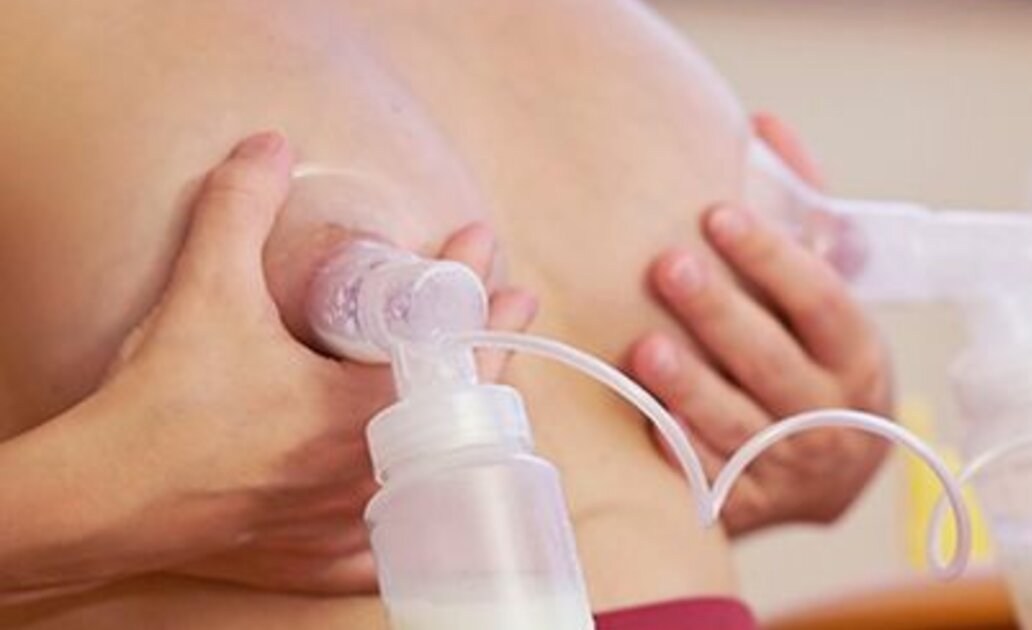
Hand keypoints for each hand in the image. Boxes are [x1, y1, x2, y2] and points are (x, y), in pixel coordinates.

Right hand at [86, 132, 534, 593]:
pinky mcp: (318, 557)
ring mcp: (348, 521)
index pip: (445, 341)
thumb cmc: (160, 404)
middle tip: (505, 306)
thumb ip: (239, 211)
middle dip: (482, 348)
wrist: (102, 496)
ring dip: (453, 423)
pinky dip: (410, 510)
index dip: (467, 287)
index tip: (482, 249)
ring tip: (472, 384)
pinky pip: (388, 542)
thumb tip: (268, 148)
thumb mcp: (205, 291)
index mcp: (362, 412)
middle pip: (457, 408)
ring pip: (432, 471)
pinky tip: (427, 489)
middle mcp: (369, 471)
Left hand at [626, 115, 893, 535]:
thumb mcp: (829, 287)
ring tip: (643, 347)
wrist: (835, 471)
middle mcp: (829, 415)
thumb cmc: (821, 357)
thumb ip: (803, 208)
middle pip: (773, 362)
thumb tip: (763, 126)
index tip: (717, 213)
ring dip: (689, 388)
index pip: (820, 298)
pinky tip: (643, 416)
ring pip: (737, 425)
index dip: (771, 257)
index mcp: (855, 353)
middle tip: (668, 267)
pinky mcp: (747, 503)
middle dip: (721, 314)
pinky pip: (708, 477)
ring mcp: (788, 465)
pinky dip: (676, 449)